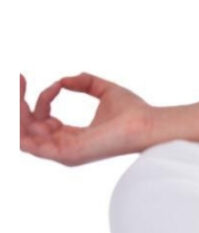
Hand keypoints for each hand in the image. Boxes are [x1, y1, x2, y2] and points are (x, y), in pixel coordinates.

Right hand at [20, 73, 154, 165]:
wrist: (149, 123)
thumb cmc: (134, 112)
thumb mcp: (103, 90)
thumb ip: (84, 82)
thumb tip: (65, 79)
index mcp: (72, 136)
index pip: (41, 121)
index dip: (40, 100)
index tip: (55, 84)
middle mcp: (65, 147)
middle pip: (26, 129)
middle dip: (16, 104)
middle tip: (17, 81)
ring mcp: (65, 152)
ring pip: (22, 136)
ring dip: (15, 112)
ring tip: (17, 89)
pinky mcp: (67, 153)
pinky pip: (28, 144)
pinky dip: (20, 123)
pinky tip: (25, 102)